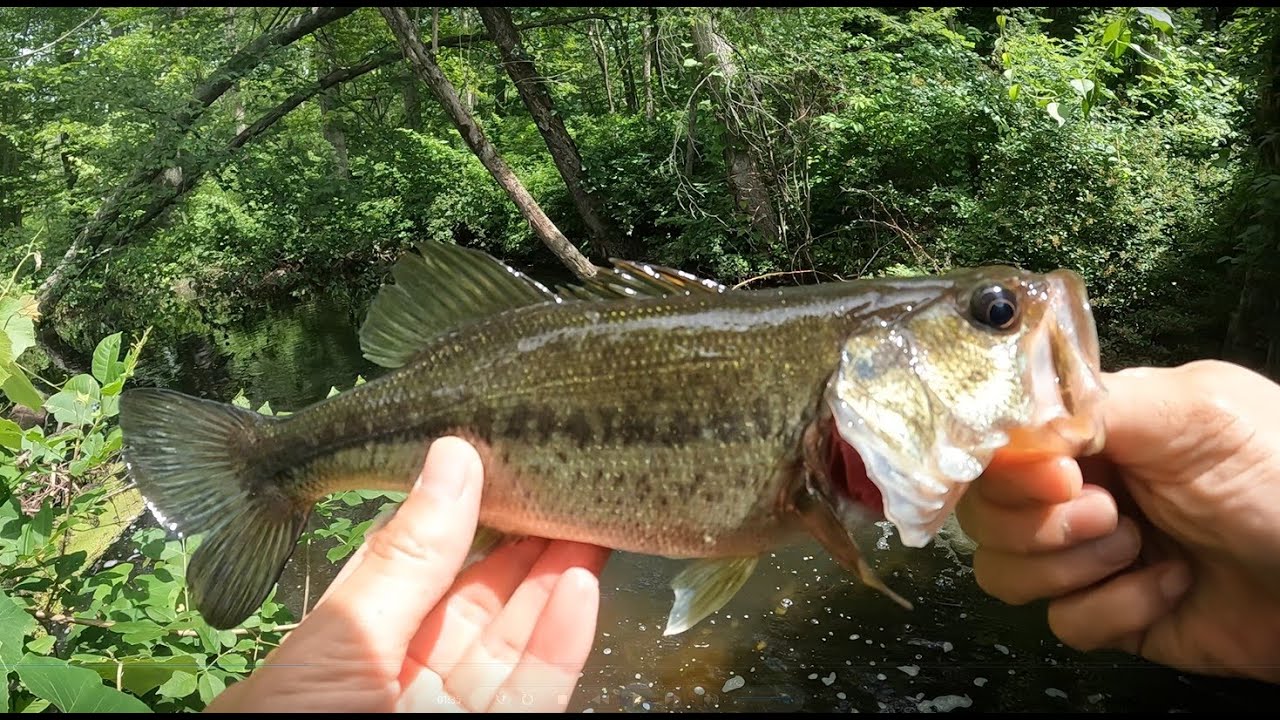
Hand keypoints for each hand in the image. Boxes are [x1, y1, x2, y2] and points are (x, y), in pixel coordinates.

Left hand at [207, 436, 611, 711]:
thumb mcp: (340, 646)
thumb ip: (404, 560)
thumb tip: (452, 455)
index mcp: (348, 661)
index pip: (419, 578)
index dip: (464, 521)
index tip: (506, 462)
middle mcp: (403, 692)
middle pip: (476, 611)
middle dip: (525, 548)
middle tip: (568, 483)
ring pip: (514, 651)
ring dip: (555, 587)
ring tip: (592, 524)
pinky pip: (534, 698)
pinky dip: (561, 646)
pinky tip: (582, 591)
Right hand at [957, 360, 1279, 683]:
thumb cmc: (1278, 477)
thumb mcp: (1194, 413)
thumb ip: (1093, 404)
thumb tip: (1008, 427)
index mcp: (1090, 425)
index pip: (995, 441)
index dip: (1007, 467)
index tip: (1061, 477)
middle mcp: (1077, 484)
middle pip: (986, 511)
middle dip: (1040, 524)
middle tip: (1114, 517)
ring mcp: (1087, 553)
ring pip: (1005, 570)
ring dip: (1072, 567)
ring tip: (1140, 550)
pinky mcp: (1108, 614)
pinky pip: (1063, 622)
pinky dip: (1116, 610)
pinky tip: (1172, 589)